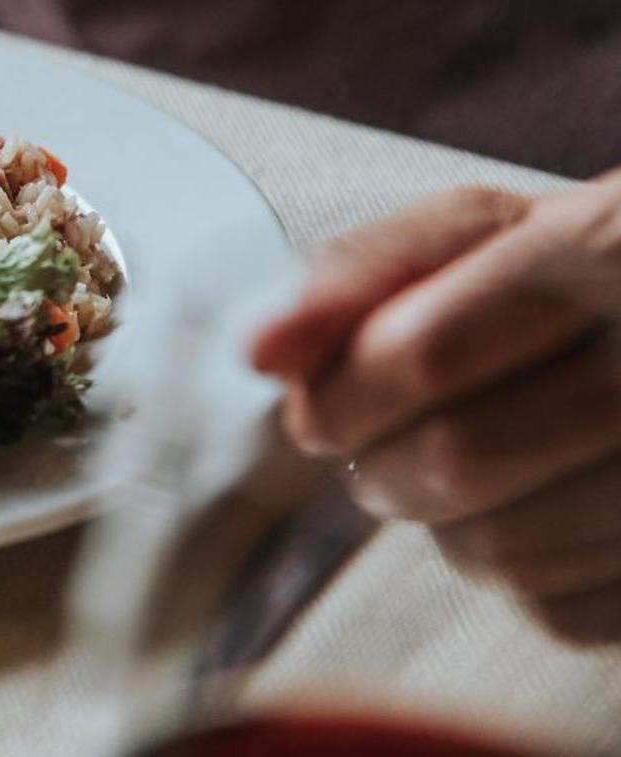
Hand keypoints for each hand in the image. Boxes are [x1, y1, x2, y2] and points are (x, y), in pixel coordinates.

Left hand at [252, 174, 620, 644]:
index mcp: (608, 246)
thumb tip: (260, 352)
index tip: (315, 412)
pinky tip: (538, 509)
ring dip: (444, 522)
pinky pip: (559, 612)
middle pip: (456, 459)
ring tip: (468, 469)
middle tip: (380, 446)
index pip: (423, 354)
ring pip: (503, 550)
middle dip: (380, 464)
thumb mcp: (488, 234)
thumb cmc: (578, 275)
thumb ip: (365, 270)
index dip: (339, 397)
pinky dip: (521, 576)